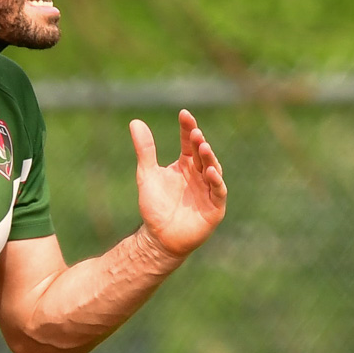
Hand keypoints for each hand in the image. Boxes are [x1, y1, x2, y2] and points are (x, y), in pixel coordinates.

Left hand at [130, 109, 225, 259]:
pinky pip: (218, 191)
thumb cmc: (154, 207)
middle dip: (199, 143)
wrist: (158, 238)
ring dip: (209, 158)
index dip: (187, 128)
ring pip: (213, 169)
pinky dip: (215, 181)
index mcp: (186, 165)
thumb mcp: (146, 175)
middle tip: (194, 132)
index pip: (189, 142)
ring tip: (203, 147)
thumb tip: (135, 122)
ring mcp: (209, 189)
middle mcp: (199, 174)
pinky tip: (208, 171)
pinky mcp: (215, 206)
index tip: (183, 114)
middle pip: (202, 154)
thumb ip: (145, 150)